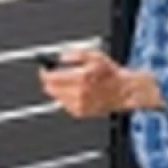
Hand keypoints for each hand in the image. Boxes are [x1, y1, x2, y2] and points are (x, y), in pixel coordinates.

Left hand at [38, 48, 162, 116]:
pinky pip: (64, 104)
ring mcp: (78, 105)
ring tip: (68, 82)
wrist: (122, 90)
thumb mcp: (94, 55)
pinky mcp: (80, 112)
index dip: (45, 72)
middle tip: (53, 75)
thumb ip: (74, 54)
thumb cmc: (110, 74)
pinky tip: (75, 91)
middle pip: (50, 89)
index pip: (51, 78)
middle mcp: (78, 93)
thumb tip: (60, 57)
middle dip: (49, 81)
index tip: (45, 68)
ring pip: (56, 97)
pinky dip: (65, 97)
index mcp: (81, 78)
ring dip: (57, 89)